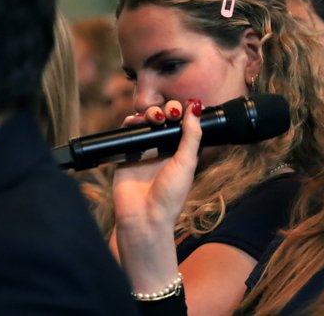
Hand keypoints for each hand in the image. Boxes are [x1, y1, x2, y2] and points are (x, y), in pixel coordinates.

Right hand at [113, 99, 202, 230]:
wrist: (143, 218)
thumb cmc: (170, 196)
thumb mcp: (187, 162)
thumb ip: (191, 135)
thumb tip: (196, 107)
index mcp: (182, 152)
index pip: (184, 124)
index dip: (184, 113)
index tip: (186, 105)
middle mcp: (164, 150)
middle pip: (165, 120)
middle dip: (168, 110)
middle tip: (169, 113)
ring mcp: (145, 152)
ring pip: (146, 123)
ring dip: (150, 114)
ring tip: (154, 117)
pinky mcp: (126, 155)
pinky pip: (127, 134)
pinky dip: (130, 123)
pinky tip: (135, 121)